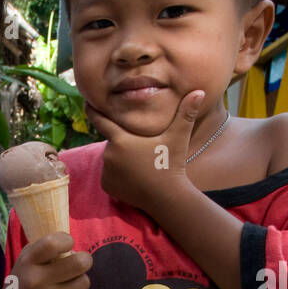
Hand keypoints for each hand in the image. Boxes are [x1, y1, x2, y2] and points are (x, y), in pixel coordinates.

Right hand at [6, 232, 91, 288]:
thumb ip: (47, 249)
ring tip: (67, 284)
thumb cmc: (24, 282)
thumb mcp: (26, 260)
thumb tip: (75, 252)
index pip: (53, 243)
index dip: (67, 240)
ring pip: (84, 282)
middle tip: (79, 263)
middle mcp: (36, 281)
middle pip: (80, 263)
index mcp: (28, 262)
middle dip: (84, 260)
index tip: (67, 245)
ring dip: (79, 281)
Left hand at [84, 91, 203, 216]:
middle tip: (142, 149)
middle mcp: (108, 155)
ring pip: (111, 157)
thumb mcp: (178, 137)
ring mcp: (106, 172)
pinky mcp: (106, 186)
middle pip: (112, 141)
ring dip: (120, 156)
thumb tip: (200, 91)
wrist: (166, 197)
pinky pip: (109, 174)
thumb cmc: (171, 163)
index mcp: (121, 139)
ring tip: (140, 163)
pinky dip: (118, 173)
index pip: (100, 120)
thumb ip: (186, 113)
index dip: (93, 110)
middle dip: (123, 141)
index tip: (87, 102)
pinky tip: (134, 175)